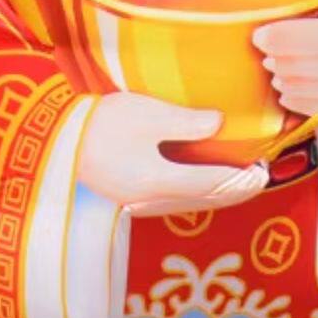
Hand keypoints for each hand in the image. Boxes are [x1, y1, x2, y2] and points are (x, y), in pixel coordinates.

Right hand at [75, 92, 268, 216]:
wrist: (55, 143)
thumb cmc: (99, 124)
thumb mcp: (144, 114)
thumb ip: (185, 121)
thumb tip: (219, 124)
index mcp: (159, 180)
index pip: (213, 184)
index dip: (241, 179)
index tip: (262, 170)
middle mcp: (153, 198)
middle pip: (206, 200)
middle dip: (236, 191)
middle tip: (260, 179)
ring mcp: (140, 201)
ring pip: (192, 203)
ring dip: (219, 194)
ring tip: (239, 182)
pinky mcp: (132, 196)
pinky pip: (176, 200)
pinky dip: (200, 193)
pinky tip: (204, 183)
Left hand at [253, 0, 317, 118]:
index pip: (285, 39)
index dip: (266, 36)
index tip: (260, 33)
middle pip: (283, 62)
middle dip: (272, 54)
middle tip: (271, 46)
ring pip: (288, 84)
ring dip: (279, 73)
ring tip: (280, 62)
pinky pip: (300, 104)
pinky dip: (289, 94)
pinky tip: (291, 81)